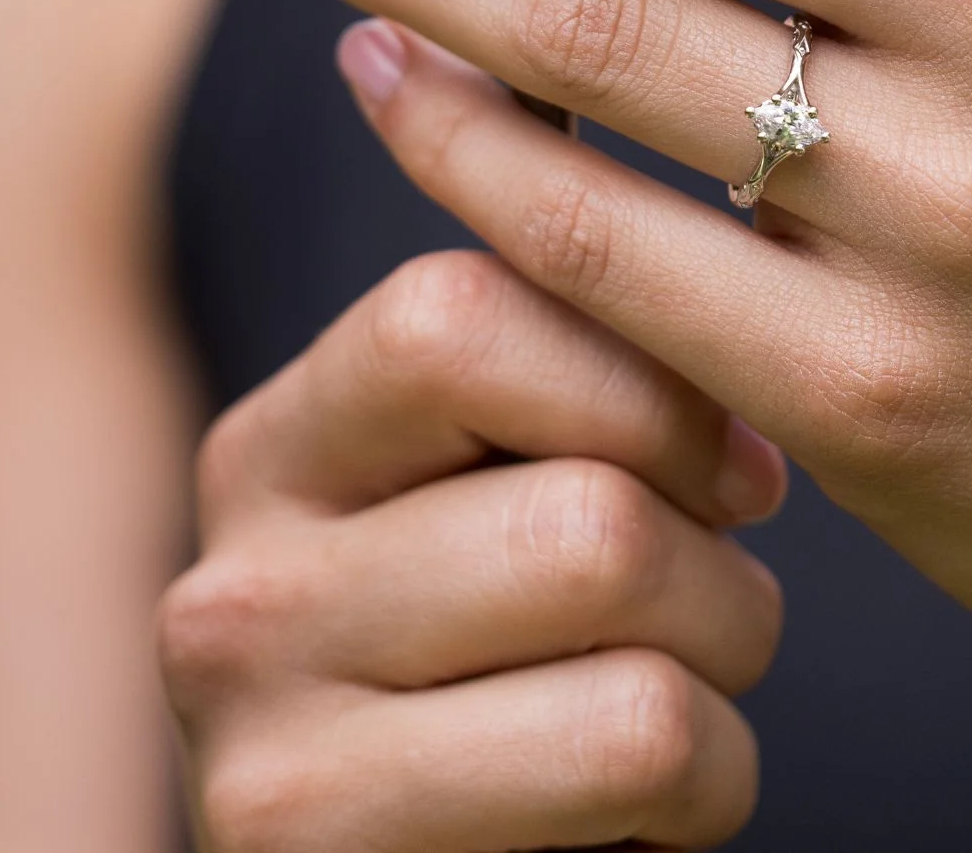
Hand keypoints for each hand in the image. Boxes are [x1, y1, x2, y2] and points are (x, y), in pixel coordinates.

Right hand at [159, 251, 784, 851]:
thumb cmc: (524, 670)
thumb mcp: (514, 502)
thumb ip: (556, 367)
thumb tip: (655, 183)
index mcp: (290, 439)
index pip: (464, 308)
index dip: (649, 382)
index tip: (731, 464)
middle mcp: (239, 560)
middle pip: (578, 486)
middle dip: (716, 549)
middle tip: (720, 588)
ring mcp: (252, 708)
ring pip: (617, 593)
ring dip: (724, 652)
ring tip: (686, 687)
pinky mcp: (307, 834)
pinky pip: (631, 742)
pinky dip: (710, 775)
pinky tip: (650, 804)